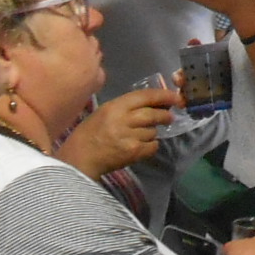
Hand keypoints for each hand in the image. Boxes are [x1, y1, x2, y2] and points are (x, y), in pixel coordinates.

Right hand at [56, 86, 181, 177]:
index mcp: (115, 107)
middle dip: (164, 115)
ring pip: (153, 131)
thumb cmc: (89, 134)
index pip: (145, 96)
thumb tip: (151, 103)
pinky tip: (141, 146)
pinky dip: (151, 145)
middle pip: (154, 114)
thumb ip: (125, 107)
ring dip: (152, 132)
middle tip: (168, 117)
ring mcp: (129, 136)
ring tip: (140, 135)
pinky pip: (153, 145)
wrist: (79, 159)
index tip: (175, 97)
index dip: (164, 95)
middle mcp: (123, 119)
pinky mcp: (133, 152)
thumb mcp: (104, 112)